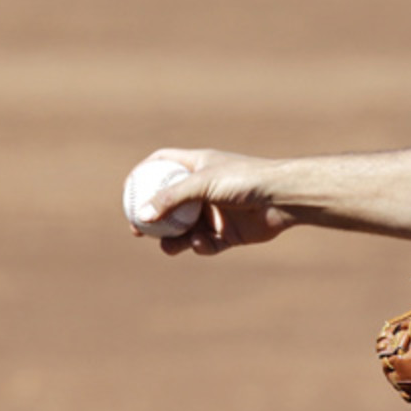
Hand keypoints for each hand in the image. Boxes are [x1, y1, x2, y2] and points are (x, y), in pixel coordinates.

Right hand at [130, 148, 293, 255]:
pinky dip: (201, 246)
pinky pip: (205, 243)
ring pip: (185, 229)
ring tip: (170, 246)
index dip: (143, 174)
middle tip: (138, 231)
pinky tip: (204, 243)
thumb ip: (171, 198)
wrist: (283, 198)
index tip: (127, 191)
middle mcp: (205, 188)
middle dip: (152, 219)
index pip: (164, 164)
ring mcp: (217, 211)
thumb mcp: (203, 182)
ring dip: (174, 240)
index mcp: (198, 166)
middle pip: (169, 203)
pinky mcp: (229, 232)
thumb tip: (140, 215)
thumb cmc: (246, 180)